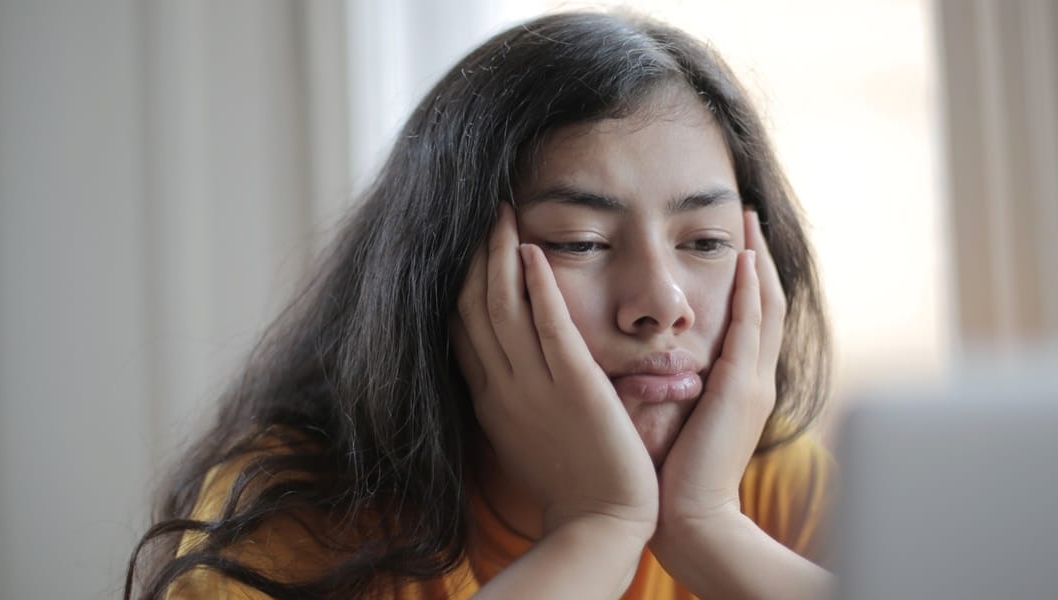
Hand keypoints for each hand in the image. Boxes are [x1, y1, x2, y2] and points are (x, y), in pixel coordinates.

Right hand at [451, 203, 658, 535]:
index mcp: (491, 399)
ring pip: (502, 308)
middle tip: (481, 213)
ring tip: (502, 213)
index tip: (462, 247)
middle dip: (473, 256)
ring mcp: (534, 386)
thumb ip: (514, 397)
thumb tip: (506, 368)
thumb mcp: (526, 434)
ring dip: (499, 255)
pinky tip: (532, 250)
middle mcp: (502, 387)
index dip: (458, 284)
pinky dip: (536, 285)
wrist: (600, 523)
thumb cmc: (572, 483)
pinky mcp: (574, 386)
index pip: (460, 329)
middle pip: (472, 308)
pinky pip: (548, 325)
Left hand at [653, 210, 784, 530]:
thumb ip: (671, 385)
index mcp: (740, 386)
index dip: (746, 281)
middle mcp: (755, 378)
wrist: (692, 517)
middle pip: (766, 303)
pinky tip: (744, 258)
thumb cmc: (673, 476)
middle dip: (758, 258)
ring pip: (766, 306)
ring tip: (749, 223)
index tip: (734, 245)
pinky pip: (751, 326)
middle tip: (748, 217)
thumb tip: (643, 362)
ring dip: (758, 261)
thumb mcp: (678, 419)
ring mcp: (754, 381)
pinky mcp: (742, 387)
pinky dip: (750, 289)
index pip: (749, 320)